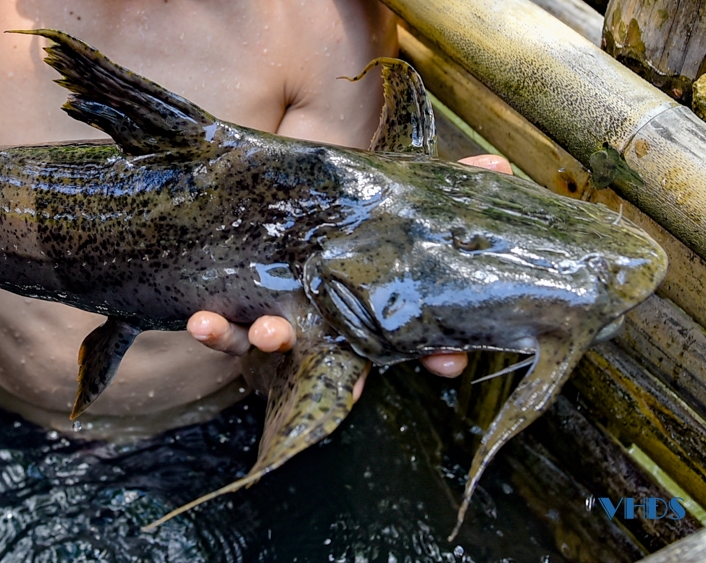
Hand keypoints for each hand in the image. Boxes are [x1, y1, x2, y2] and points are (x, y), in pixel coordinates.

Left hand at [187, 154, 514, 399]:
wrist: (250, 202)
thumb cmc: (329, 208)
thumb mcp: (382, 191)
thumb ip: (433, 182)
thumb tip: (500, 165)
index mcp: (360, 300)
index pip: (401, 335)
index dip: (428, 353)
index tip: (446, 364)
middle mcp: (320, 319)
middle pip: (342, 356)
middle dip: (353, 372)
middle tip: (358, 383)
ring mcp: (275, 321)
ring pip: (277, 346)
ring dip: (274, 344)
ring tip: (271, 332)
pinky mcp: (232, 317)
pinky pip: (222, 332)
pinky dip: (215, 332)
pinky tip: (205, 321)